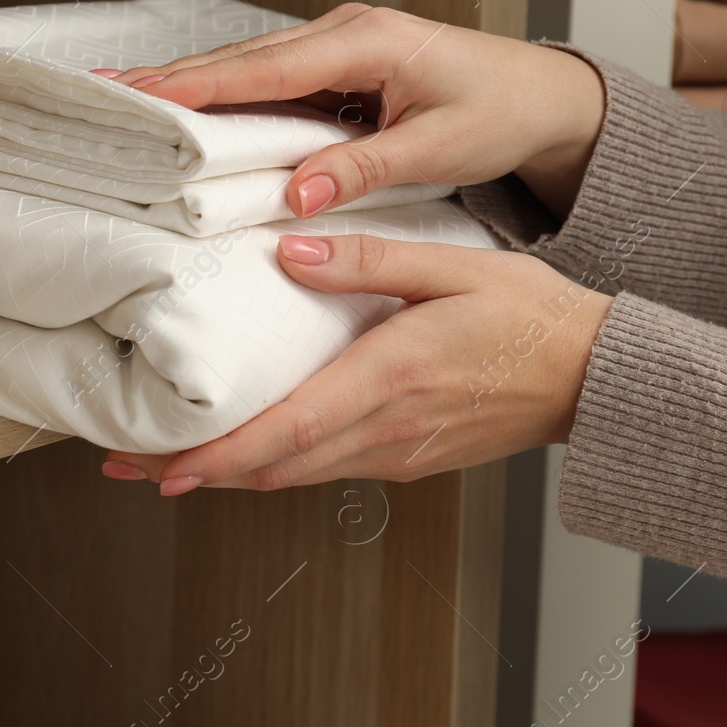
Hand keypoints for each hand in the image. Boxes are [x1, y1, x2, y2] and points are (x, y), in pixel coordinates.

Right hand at [91, 3, 605, 217]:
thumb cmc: (500, 112)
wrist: (541, 97)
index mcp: (367, 40)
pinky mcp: (337, 69)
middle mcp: (343, 33)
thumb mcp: (441, 146)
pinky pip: (269, 85)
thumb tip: (299, 195)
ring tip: (126, 102)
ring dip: (190, 87)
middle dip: (172, 79)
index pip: (267, 67)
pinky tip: (187, 114)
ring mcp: (337, 48)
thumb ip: (367, 168)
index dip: (202, 85)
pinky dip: (225, 98)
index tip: (145, 97)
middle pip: (241, 61)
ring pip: (248, 70)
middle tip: (105, 93)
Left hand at [100, 233, 612, 493]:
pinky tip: (250, 455)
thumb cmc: (533, 320)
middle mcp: (385, 431)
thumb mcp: (453, 268)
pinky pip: (326, 471)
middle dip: (198, 472)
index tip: (161, 466)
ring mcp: (396, 454)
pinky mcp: (407, 459)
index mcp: (388, 379)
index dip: (217, 456)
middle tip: (131, 467)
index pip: (285, 431)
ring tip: (170, 465)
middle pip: (273, 468)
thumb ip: (367, 260)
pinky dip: (276, 468)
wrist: (594, 378)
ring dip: (231, 475)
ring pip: (294, 476)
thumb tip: (289, 250)